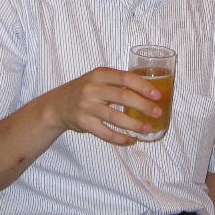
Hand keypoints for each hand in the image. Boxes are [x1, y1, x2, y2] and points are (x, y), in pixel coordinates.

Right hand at [46, 67, 165, 146]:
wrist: (56, 105)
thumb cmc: (84, 91)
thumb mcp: (97, 79)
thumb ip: (117, 82)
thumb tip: (149, 92)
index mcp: (99, 74)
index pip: (125, 78)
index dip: (143, 86)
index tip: (157, 95)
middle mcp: (92, 89)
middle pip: (123, 97)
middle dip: (144, 106)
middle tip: (157, 112)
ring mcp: (86, 107)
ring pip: (116, 118)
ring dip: (135, 125)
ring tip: (148, 129)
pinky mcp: (83, 123)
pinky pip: (106, 133)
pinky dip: (120, 138)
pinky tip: (131, 139)